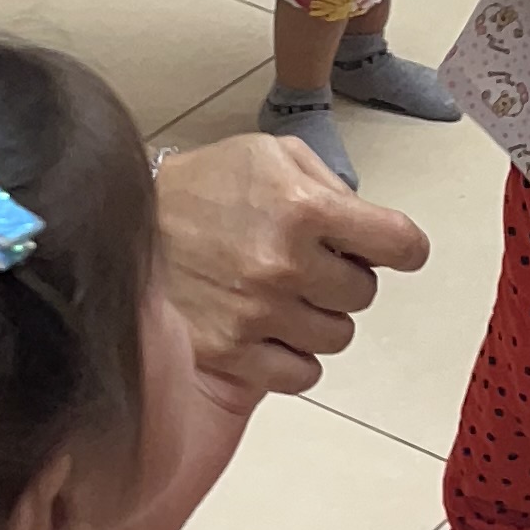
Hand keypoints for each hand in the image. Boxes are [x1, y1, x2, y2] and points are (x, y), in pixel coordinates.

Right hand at [154, 133, 429, 400]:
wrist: (125, 223)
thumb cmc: (204, 186)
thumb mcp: (272, 155)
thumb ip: (330, 184)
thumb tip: (371, 226)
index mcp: (303, 207)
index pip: (400, 243)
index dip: (403, 246)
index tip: (394, 248)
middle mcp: (284, 264)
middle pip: (365, 293)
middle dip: (346, 277)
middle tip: (312, 263)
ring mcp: (257, 313)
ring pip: (338, 336)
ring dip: (321, 317)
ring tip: (286, 294)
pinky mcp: (231, 352)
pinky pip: (302, 374)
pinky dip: (295, 355)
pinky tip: (272, 328)